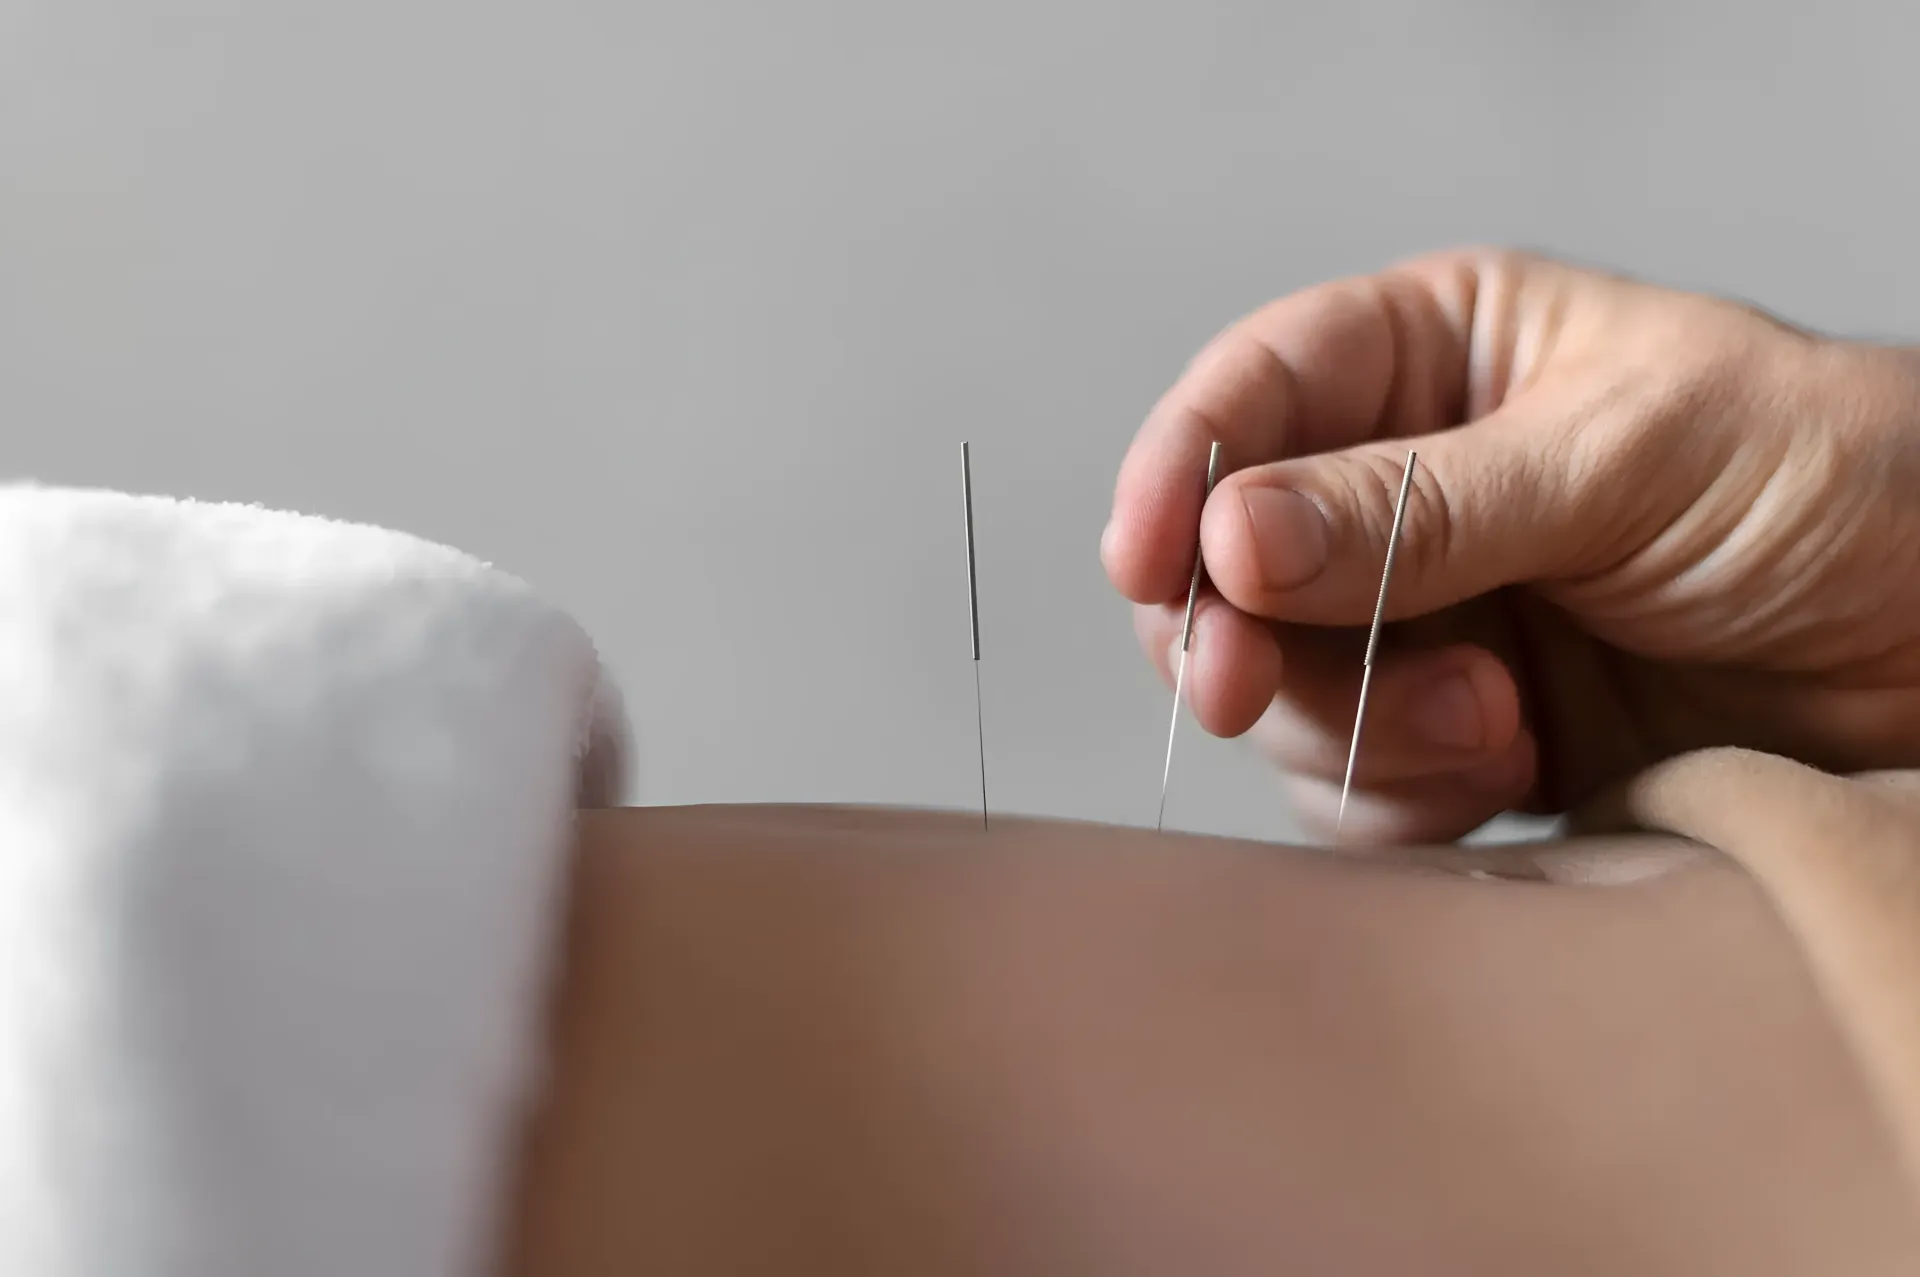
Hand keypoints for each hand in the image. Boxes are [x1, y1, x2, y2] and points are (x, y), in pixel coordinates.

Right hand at [1102, 248, 1919, 842]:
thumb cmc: (1830, 480)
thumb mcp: (1628, 457)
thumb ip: (1421, 504)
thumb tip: (1229, 535)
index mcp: (1437, 359)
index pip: (1257, 393)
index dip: (1177, 470)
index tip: (1147, 559)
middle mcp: (1405, 486)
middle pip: (1226, 562)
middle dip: (1237, 631)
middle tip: (1248, 685)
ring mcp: (1427, 616)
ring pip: (1278, 688)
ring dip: (1352, 725)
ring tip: (1496, 723)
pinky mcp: (1458, 732)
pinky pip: (1352, 782)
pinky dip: (1397, 796)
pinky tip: (1507, 769)